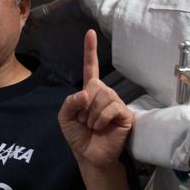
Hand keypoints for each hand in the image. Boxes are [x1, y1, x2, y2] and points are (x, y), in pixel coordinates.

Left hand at [58, 31, 132, 170]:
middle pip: (94, 85)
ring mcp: (116, 103)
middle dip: (84, 106)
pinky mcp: (125, 114)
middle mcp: (105, 93)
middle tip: (85, 121)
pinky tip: (102, 128)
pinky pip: (110, 108)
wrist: (90, 156)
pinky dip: (101, 119)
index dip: (90, 50)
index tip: (90, 33)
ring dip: (91, 115)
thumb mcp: (65, 118)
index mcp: (90, 92)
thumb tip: (86, 93)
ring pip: (102, 97)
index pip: (91, 67)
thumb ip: (70, 102)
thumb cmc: (79, 136)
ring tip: (93, 126)